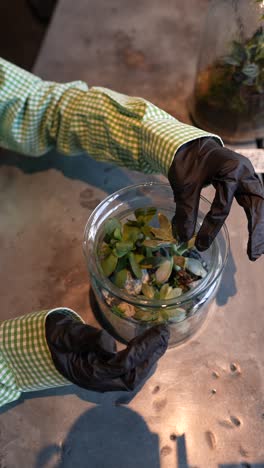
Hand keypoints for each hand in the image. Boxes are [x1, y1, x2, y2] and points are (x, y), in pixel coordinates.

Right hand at [45, 312, 168, 391]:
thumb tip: (110, 344)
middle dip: (151, 356)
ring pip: (135, 378)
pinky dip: (144, 361)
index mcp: (89, 374)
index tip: (158, 332)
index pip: (122, 365)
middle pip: (133, 377)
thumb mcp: (67, 334)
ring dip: (151, 359)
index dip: (142, 349)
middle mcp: (100, 383)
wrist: (49, 346)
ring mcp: (106, 383)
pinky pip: (132, 374)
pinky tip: (151, 347)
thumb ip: (86, 338)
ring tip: (162, 339)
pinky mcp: (110, 377)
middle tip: (165, 335)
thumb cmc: (58, 338)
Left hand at [168, 137, 263, 260]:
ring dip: (260, 226)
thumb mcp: (184, 185)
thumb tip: (183, 238)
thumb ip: (185, 211)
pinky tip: (255, 234)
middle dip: (257, 230)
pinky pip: (255, 201)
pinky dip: (256, 217)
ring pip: (260, 204)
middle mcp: (245, 173)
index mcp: (231, 169)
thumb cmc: (187, 159)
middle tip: (253, 255)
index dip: (211, 228)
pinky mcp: (244, 182)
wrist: (190, 143)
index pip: (223, 206)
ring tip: (256, 251)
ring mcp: (247, 177)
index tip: (200, 245)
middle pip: (258, 204)